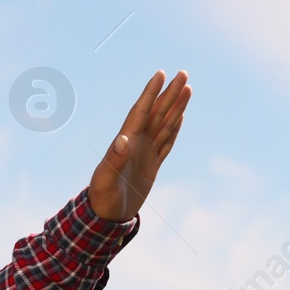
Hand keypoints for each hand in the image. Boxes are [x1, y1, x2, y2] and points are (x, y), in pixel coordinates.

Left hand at [88, 70, 190, 221]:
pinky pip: (166, 142)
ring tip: (187, 88)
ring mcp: (145, 153)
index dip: (151, 93)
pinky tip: (180, 116)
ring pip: (164, 124)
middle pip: (157, 112)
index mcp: (126, 142)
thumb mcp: (105, 180)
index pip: (141, 111)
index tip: (161, 74)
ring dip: (176, 106)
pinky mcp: (152, 165)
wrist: (106, 216)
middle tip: (183, 73)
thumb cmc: (102, 198)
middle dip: (170, 93)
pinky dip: (174, 128)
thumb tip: (123, 140)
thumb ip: (114, 159)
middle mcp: (136, 143)